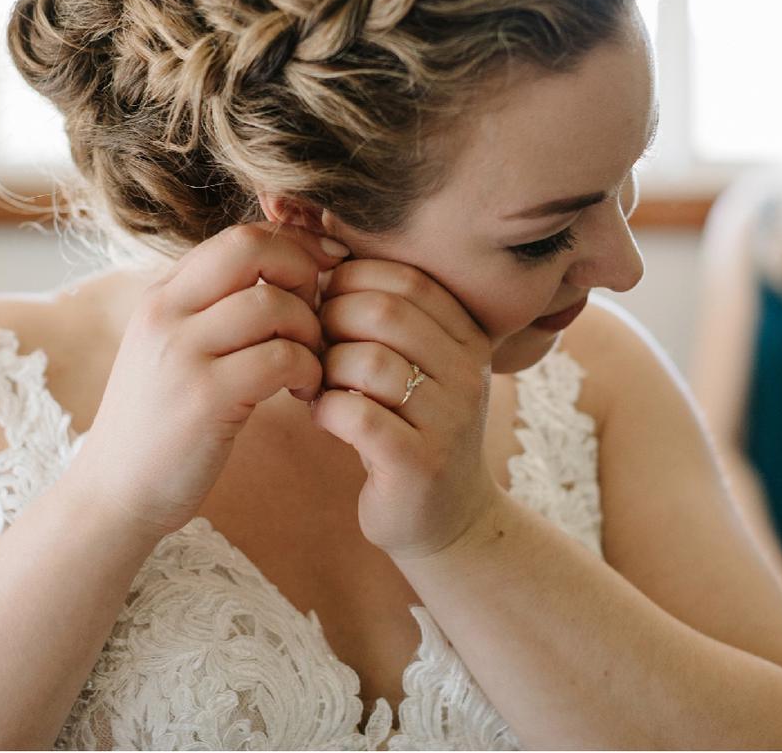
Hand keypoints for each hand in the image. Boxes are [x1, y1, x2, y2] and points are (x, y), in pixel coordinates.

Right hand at [76, 223, 347, 538]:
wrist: (114, 493)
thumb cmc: (158, 423)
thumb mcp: (172, 349)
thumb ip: (211, 308)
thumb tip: (280, 270)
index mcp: (161, 294)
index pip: (239, 235)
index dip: (294, 246)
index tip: (323, 274)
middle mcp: (165, 312)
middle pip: (253, 248)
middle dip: (303, 271)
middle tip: (318, 314)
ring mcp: (182, 353)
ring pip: (275, 304)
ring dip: (311, 332)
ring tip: (309, 365)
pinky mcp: (205, 398)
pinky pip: (281, 357)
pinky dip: (308, 370)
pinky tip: (302, 392)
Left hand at [311, 258, 499, 559]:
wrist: (447, 519)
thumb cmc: (413, 428)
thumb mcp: (416, 364)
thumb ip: (387, 318)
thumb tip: (323, 262)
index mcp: (468, 337)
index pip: (407, 279)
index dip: (352, 281)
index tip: (325, 305)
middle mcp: (467, 373)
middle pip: (383, 312)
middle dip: (331, 321)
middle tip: (313, 345)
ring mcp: (449, 420)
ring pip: (368, 362)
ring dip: (325, 369)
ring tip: (317, 385)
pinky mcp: (420, 465)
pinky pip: (358, 416)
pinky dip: (326, 410)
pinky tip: (324, 416)